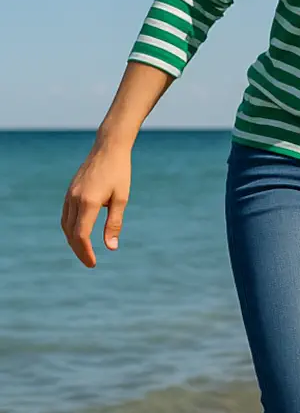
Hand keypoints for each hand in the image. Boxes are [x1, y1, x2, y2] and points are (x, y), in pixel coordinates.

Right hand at [61, 143, 132, 267]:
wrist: (108, 148)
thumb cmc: (119, 173)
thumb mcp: (122, 198)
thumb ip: (114, 223)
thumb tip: (111, 247)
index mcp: (88, 202)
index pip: (81, 235)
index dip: (85, 252)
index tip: (93, 263)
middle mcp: (74, 200)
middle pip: (71, 233)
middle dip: (79, 250)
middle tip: (90, 262)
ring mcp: (69, 195)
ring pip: (66, 225)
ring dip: (73, 240)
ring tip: (84, 251)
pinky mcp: (69, 192)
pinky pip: (65, 215)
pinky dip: (70, 228)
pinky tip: (79, 234)